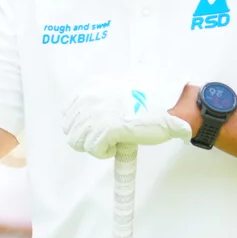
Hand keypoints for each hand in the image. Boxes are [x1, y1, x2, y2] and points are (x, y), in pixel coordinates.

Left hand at [62, 78, 193, 158]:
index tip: (95, 129)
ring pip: (77, 141)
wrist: (168, 105)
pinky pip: (93, 150)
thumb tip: (90, 113)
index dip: (81, 125)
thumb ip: (102, 96)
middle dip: (86, 137)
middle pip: (70, 129)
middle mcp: (89, 99)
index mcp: (90, 87)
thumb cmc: (149, 99)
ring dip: (94, 146)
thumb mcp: (119, 85)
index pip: (68, 112)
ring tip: (110, 142)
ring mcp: (96, 114)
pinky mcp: (106, 129)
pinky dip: (104, 152)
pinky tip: (116, 146)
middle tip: (104, 138)